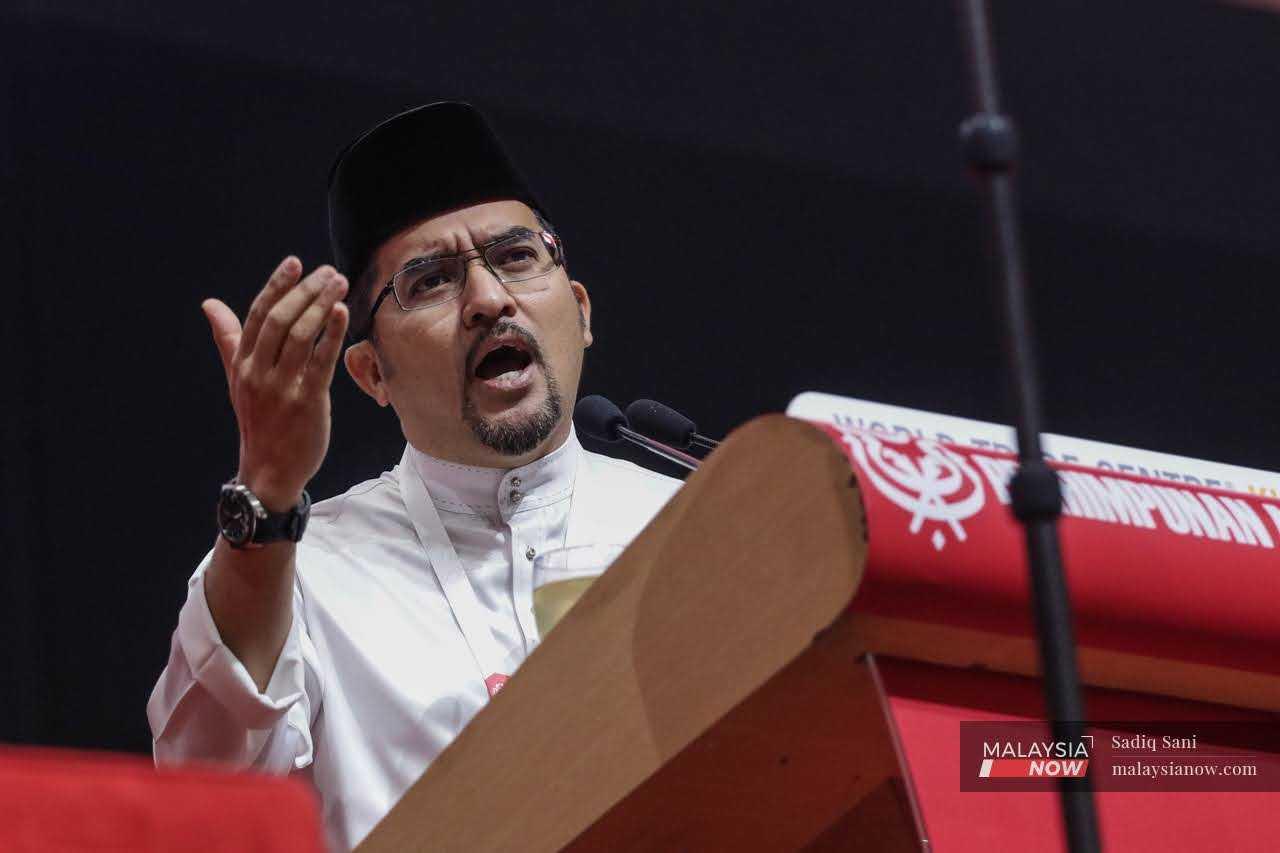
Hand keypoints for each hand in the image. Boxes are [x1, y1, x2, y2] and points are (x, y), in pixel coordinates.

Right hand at [202, 257, 348, 510]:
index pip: (257, 315)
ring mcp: (281, 387)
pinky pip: (320, 362)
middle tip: (328, 271)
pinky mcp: (306, 402)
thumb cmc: (259, 420)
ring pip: (301, 336)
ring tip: (340, 283)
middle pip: (280, 320)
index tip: (294, 262)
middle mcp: (258, 372)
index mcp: (242, 363)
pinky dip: (331, 334)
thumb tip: (209, 304)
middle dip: (304, 290)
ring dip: (321, 305)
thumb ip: (228, 339)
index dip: (276, 286)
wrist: (269, 469)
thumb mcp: (237, 379)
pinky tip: (342, 313)